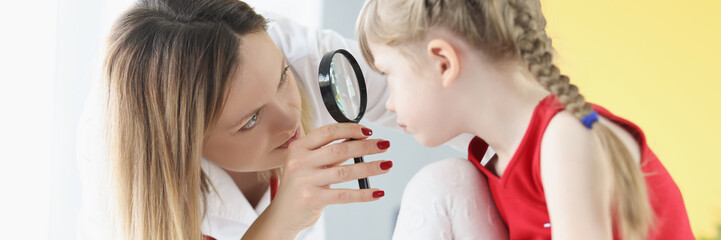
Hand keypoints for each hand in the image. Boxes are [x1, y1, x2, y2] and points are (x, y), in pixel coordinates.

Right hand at [244, 123, 391, 239]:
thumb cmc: (300, 185)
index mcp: (299, 148)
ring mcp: (305, 181)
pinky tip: (377, 192)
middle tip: (385, 145)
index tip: (369, 131)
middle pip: (340, 149)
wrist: (282, 214)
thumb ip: (330, 153)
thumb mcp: (309, 164)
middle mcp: (300, 162)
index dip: (350, 129)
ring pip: (345, 172)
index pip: (328, 132)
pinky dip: (364, 193)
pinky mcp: (312, 199)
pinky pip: (344, 195)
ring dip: (370, 168)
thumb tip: (358, 140)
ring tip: (387, 165)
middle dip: (366, 146)